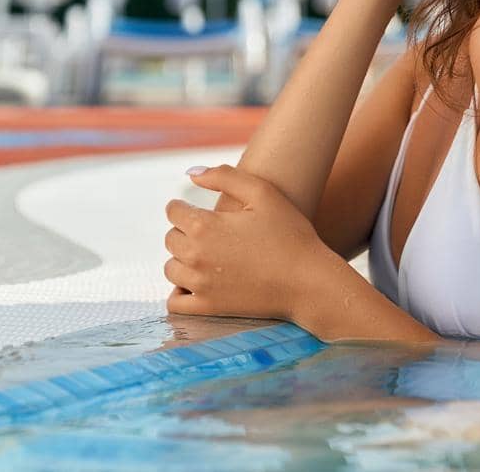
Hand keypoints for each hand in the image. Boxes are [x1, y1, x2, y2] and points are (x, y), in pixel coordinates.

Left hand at [163, 164, 334, 322]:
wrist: (308, 282)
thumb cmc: (290, 234)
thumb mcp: (263, 193)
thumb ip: (224, 176)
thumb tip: (191, 172)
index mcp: (204, 226)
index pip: (174, 211)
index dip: (185, 206)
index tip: (199, 210)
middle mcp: (196, 256)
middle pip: (170, 238)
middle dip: (184, 231)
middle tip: (209, 232)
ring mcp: (200, 285)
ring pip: (170, 268)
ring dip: (182, 259)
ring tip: (206, 255)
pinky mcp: (208, 308)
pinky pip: (175, 301)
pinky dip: (179, 292)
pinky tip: (196, 282)